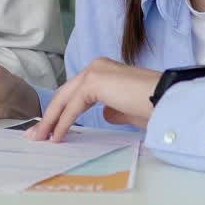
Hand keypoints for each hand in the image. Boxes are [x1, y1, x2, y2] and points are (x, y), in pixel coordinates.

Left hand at [28, 58, 160, 141]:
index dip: (62, 111)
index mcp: (105, 71)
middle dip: (50, 115)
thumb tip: (105, 114)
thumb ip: (114, 109)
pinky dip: (63, 122)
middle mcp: (97, 66)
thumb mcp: (129, 109)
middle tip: (36, 135)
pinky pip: (73, 106)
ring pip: (65, 99)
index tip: (50, 129)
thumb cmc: (155, 106)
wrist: (168, 101)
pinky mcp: (95, 81)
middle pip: (65, 93)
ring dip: (51, 120)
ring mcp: (95, 70)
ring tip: (41, 138)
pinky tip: (57, 136)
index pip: (76, 92)